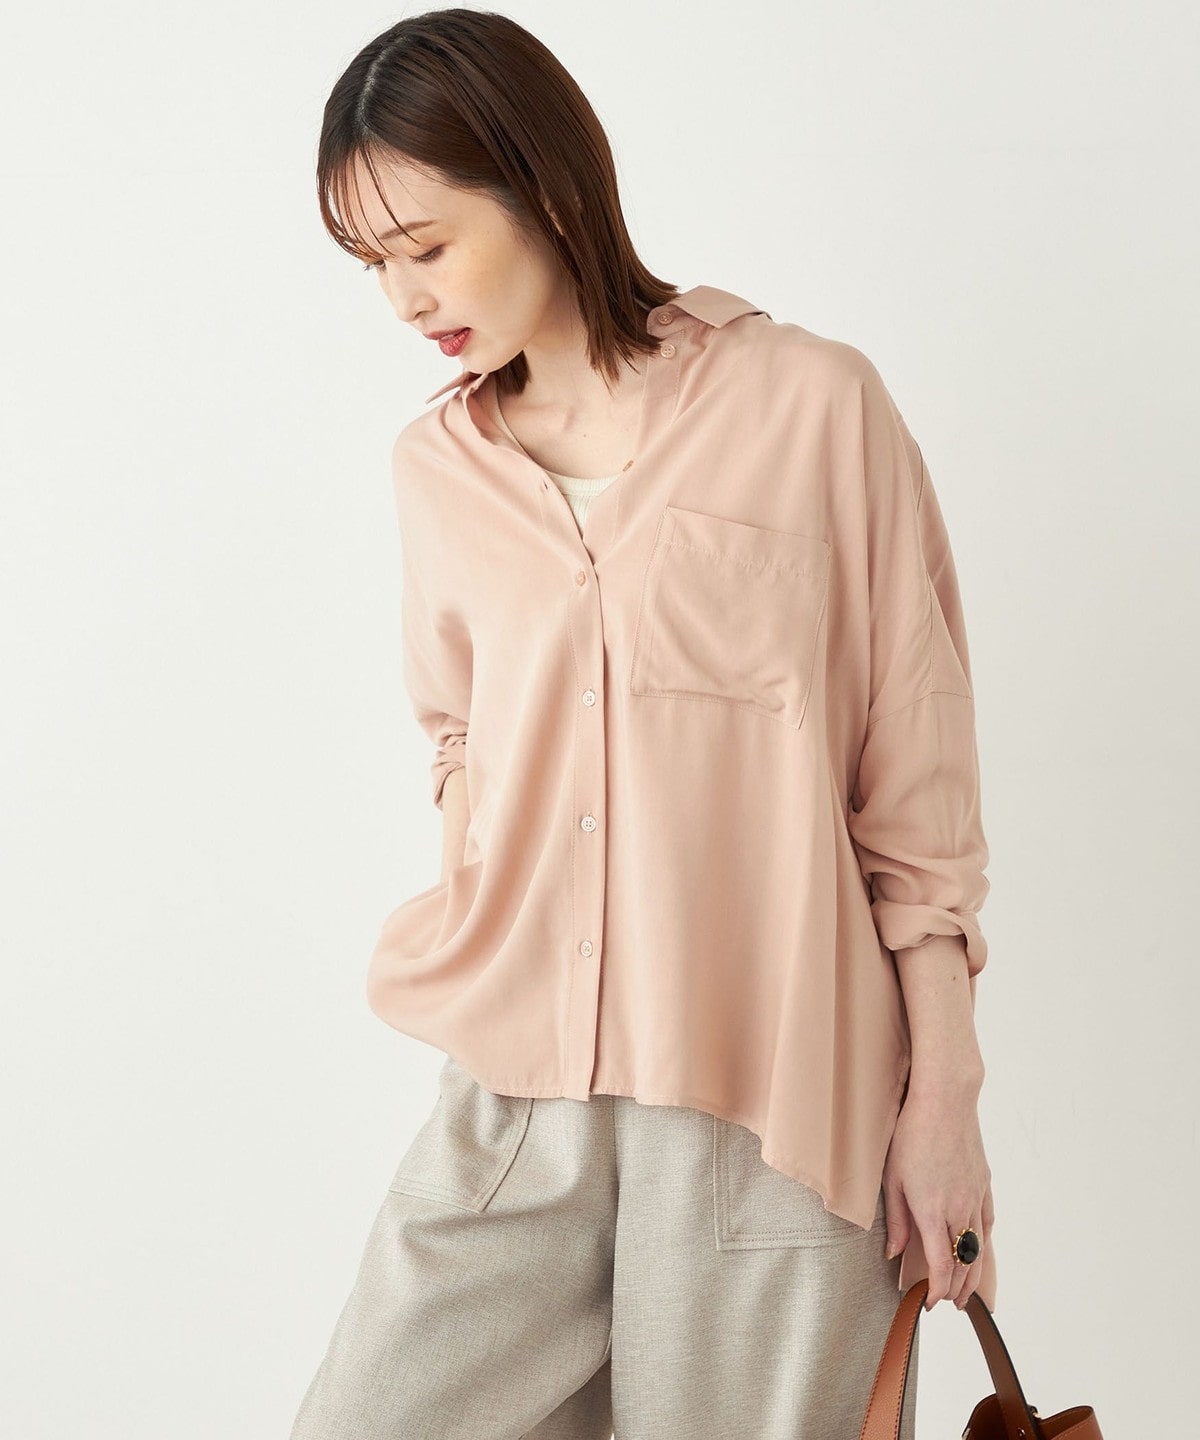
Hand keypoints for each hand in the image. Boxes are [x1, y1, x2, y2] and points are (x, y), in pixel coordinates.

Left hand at [881, 1083, 993, 1310]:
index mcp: (932, 1211)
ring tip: (968, 1290)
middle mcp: (958, 1209)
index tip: (931, 1303)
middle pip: (963, 1262)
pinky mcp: (983, 1182)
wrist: (945, 1101)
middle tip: (953, 1305)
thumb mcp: (892, 1177)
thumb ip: (895, 1219)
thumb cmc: (911, 1134)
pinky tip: (979, 1246)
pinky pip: (987, 1219)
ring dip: (973, 1272)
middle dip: (958, 1289)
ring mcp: (974, 1196)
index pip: (940, 1265)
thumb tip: (893, 1252)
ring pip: (978, 1246)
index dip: (938, 1290)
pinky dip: (983, 1240)